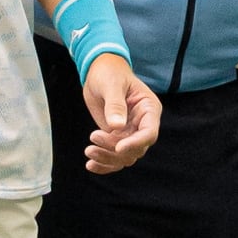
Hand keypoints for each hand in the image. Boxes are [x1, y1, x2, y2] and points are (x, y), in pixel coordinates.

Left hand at [80, 53, 160, 173]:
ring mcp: (130, 133)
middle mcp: (143, 124)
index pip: (149, 133)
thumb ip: (115, 104)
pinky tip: (91, 165)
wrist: (100, 72)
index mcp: (149, 108)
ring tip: (89, 151)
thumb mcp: (111, 84)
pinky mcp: (117, 138)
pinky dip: (104, 164)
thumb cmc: (109, 72)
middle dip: (114, 151)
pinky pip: (115, 158)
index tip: (118, 147)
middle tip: (93, 140)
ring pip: (125, 157)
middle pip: (136, 149)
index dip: (135, 143)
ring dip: (107, 159)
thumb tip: (117, 126)